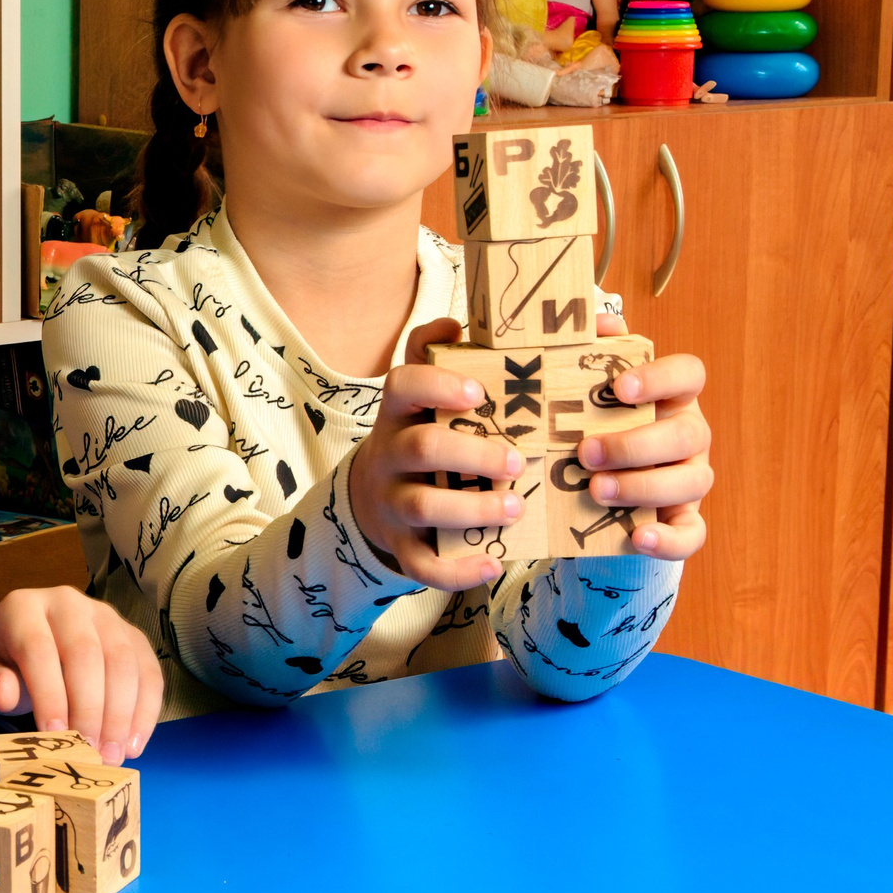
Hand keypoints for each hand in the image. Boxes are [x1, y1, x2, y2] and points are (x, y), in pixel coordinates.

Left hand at [0, 588, 159, 762]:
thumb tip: (4, 693)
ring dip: (121, 713)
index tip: (54, 735)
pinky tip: (133, 745)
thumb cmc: (4, 667)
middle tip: (89, 752)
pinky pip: (148, 671)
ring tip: (112, 755)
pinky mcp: (132, 635)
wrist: (29, 652)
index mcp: (23, 607)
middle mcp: (68, 602)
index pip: (38, 648)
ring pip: (122, 660)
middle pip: (86, 653)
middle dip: (89, 707)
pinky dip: (145, 711)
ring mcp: (106, 616)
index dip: (48, 693)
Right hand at [346, 321, 532, 593]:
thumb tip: (458, 322)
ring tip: (515, 508)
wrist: (373, 498)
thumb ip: (438, 356)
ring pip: (422, 506)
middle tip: (518, 460)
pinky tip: (492, 564)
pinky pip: (422, 564)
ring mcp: (392, 502)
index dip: (436, 386)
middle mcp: (390, 454)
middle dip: (472, 454)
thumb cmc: (419, 436)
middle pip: (421, 448)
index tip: (477, 393)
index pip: (401, 386)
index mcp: (399, 413)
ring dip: (472, 508)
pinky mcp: (400, 545)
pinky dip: (457, 570)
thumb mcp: (419, 397)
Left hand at [581, 311, 711, 561]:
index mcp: (671, 396)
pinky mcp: (682, 519)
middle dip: (636, 445)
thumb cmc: (587, 424)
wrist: (586, 488)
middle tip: (585, 453)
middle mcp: (689, 434)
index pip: (689, 374)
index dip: (661, 377)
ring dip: (643, 486)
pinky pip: (692, 532)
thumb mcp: (581, 389)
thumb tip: (597, 320)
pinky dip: (670, 539)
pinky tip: (639, 537)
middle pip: (686, 435)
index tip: (619, 387)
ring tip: (595, 491)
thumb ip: (589, 349)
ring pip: (690, 481)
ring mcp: (690, 477)